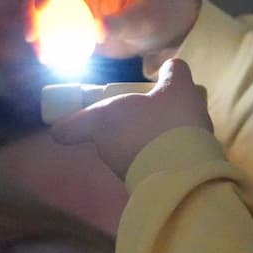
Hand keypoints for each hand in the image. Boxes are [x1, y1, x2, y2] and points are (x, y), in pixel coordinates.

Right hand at [29, 0, 199, 65]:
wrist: (169, 31)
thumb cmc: (161, 14)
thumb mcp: (145, 19)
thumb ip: (122, 23)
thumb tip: (96, 30)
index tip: (40, 6)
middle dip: (33, 11)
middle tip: (32, 36)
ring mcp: (79, 4)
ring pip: (47, 13)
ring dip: (38, 32)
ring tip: (41, 55)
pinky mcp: (79, 25)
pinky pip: (57, 33)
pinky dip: (50, 45)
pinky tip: (50, 61)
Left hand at [50, 58, 212, 178]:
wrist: (186, 175)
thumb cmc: (170, 123)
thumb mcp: (178, 88)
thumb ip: (173, 72)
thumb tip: (172, 66)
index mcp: (102, 120)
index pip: (66, 128)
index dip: (67, 122)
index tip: (79, 116)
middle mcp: (105, 148)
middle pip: (106, 135)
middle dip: (126, 125)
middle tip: (150, 115)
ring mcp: (121, 170)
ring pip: (127, 151)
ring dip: (145, 142)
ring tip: (175, 133)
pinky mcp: (141, 186)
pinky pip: (146, 166)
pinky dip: (159, 158)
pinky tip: (182, 151)